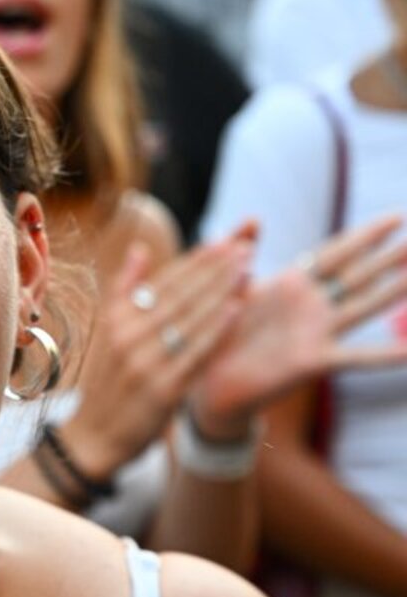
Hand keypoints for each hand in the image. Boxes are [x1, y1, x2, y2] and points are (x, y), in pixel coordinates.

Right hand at [60, 226, 254, 479]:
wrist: (94, 435)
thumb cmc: (107, 381)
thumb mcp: (108, 332)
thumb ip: (124, 289)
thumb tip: (140, 249)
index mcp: (116, 319)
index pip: (163, 282)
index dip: (195, 261)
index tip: (223, 242)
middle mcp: (128, 336)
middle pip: (179, 296)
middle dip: (214, 270)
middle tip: (244, 247)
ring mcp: (145, 362)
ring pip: (190, 319)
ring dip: (221, 292)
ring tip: (247, 269)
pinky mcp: (162, 389)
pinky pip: (196, 353)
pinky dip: (217, 329)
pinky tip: (236, 309)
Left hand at [193, 216, 406, 438]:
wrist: (210, 380)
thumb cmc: (221, 331)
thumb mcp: (228, 287)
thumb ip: (240, 253)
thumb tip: (254, 218)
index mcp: (292, 284)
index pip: (337, 253)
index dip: (366, 235)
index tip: (397, 216)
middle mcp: (311, 306)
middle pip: (360, 275)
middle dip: (392, 258)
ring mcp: (316, 332)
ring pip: (365, 306)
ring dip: (396, 292)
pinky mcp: (312, 361)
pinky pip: (356, 356)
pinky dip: (386, 354)